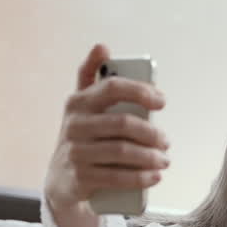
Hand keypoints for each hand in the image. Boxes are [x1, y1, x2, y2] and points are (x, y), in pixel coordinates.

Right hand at [44, 44, 168, 213]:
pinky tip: (154, 176)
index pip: (112, 87)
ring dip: (150, 157)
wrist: (61, 180)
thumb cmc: (82, 137)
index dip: (140, 91)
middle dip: (151, 133)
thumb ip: (93, 78)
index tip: (161, 101)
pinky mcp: (81, 177)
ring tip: (164, 160)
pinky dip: (141, 177)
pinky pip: (117, 177)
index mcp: (78, 102)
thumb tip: (102, 46)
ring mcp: (76, 152)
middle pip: (123, 123)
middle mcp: (74, 125)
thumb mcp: (83, 108)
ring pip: (122, 151)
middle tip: (165, 141)